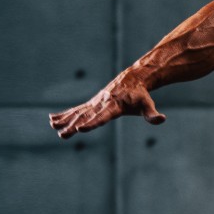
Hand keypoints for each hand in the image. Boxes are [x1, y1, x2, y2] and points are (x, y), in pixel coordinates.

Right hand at [48, 72, 164, 138]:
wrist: (133, 79)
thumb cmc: (141, 96)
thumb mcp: (148, 104)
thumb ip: (152, 114)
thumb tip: (161, 119)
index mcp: (115, 105)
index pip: (102, 116)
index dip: (92, 123)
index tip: (81, 129)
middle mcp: (102, 103)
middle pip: (87, 116)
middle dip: (74, 125)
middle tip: (63, 134)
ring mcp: (95, 103)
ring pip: (78, 113)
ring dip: (65, 120)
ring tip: (54, 127)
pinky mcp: (92, 103)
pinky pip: (76, 110)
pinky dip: (64, 114)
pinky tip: (52, 120)